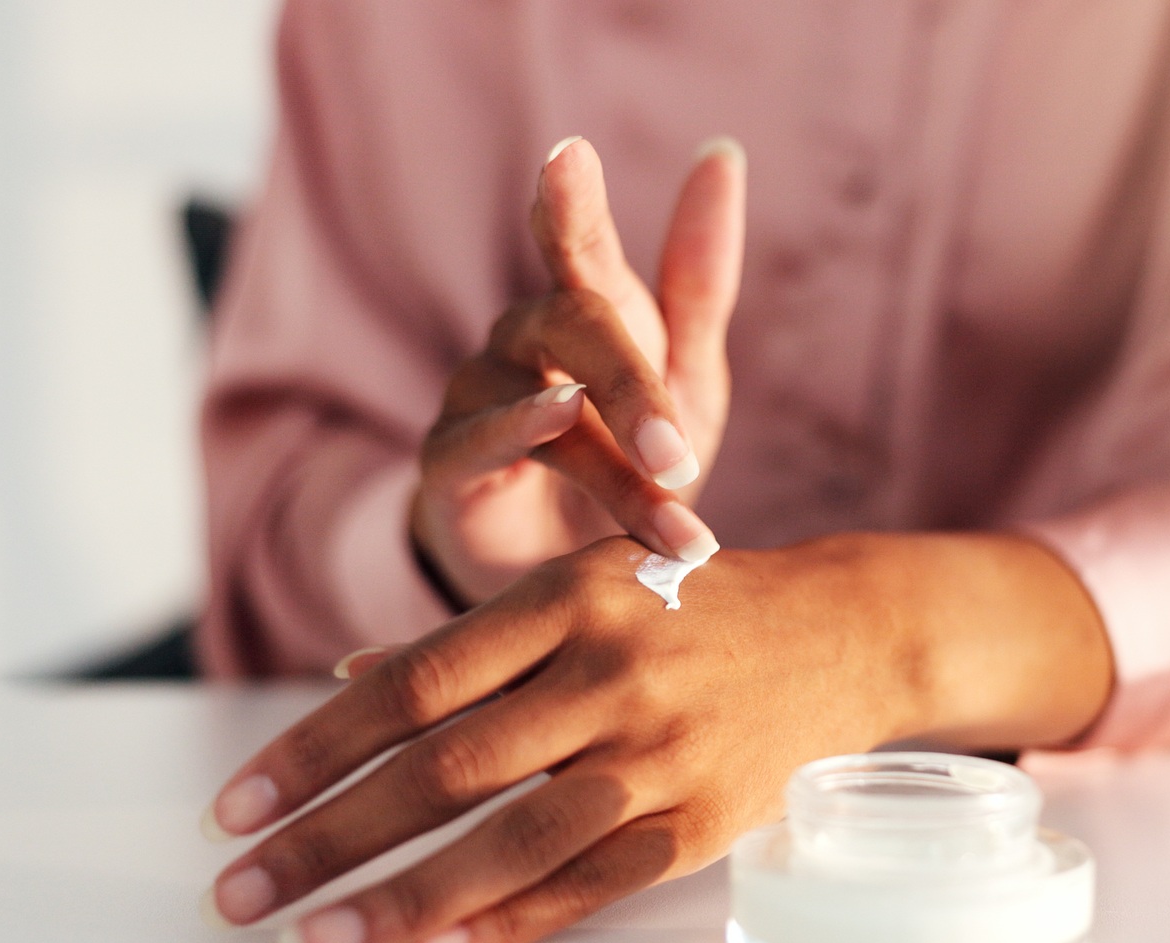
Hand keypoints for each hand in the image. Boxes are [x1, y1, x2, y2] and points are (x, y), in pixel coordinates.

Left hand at [200, 533, 1112, 942]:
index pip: (412, 687)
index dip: (314, 751)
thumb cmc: (686, 607)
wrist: (841, 637)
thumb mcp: (582, 585)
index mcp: (567, 599)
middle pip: (443, 772)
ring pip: (507, 844)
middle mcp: (610, 673)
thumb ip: (466, 642)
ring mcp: (658, 756)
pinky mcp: (696, 825)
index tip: (235, 807)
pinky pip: (582, 890)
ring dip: (396, 904)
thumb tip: (341, 687)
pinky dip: (499, 926)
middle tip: (236, 893)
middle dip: (327, 839)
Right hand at [413, 136, 745, 605]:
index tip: (568, 155)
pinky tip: (554, 424)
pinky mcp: (448, 460)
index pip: (576, 239)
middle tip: (677, 450)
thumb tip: (722, 152)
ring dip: (618, 466)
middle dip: (633, 385)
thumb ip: (700, 278)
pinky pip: (480, 443)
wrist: (558, 563)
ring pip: (551, 409)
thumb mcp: (684, 372)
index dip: (569, 200)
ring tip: (671, 491)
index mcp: (586, 306)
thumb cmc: (628, 452)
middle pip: (575, 325)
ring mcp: (479, 393)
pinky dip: (518, 438)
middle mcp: (525, 337)